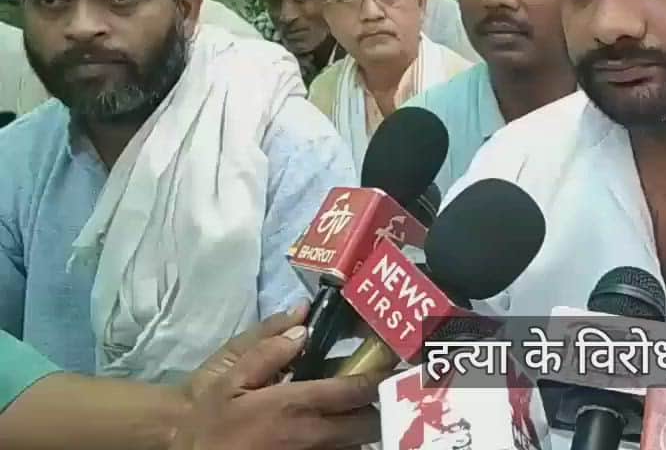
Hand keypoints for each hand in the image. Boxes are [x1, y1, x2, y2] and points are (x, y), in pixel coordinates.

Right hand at [172, 316, 380, 449]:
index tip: (392, 363)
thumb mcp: (231, 368)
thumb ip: (270, 344)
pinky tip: (333, 428)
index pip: (353, 391)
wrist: (181, 444)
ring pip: (352, 445)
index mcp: (293, 405)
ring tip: (358, 409)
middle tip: (377, 390)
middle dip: (378, 408)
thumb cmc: (208, 406)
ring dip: (361, 428)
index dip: (378, 377)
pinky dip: (341, 443)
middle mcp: (307, 436)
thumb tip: (304, 321)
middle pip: (366, 426)